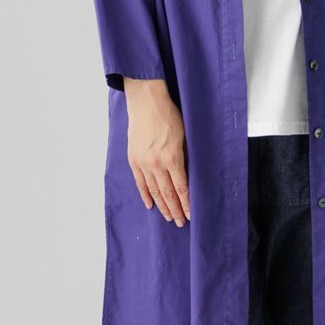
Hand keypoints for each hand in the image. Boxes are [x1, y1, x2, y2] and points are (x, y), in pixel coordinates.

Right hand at [123, 78, 189, 226]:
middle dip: (175, 210)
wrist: (146, 102)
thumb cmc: (168, 115)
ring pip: (154, 191)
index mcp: (172, 158)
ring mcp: (143, 162)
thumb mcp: (184, 136)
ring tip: (169, 217)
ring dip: (162, 206)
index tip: (190, 215)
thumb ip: (184, 157)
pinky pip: (140, 182)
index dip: (186, 204)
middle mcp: (157, 164)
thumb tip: (188, 175)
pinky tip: (150, 205)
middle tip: (180, 222)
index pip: (181, 188)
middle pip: (168, 193)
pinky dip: (145, 195)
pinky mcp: (133, 159)